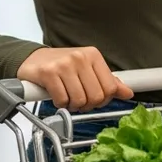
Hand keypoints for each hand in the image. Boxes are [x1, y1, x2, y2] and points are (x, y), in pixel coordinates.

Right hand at [16, 46, 133, 110]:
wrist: (33, 59)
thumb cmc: (62, 65)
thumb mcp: (88, 69)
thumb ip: (108, 81)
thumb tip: (128, 92)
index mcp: (93, 55)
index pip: (111, 87)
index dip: (104, 100)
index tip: (95, 100)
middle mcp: (80, 57)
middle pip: (96, 96)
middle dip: (88, 105)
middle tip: (80, 101)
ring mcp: (64, 64)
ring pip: (79, 100)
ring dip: (73, 105)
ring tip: (68, 98)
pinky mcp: (49, 73)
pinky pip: (62, 100)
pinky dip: (60, 104)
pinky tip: (57, 96)